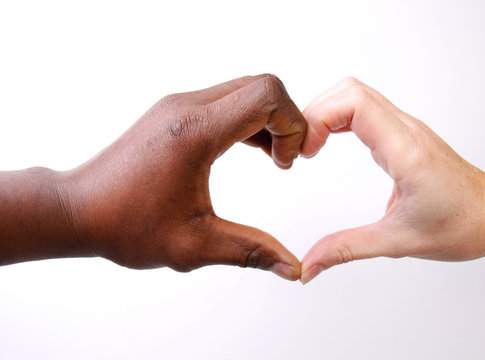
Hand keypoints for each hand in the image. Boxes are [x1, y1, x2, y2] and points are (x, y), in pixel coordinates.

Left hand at [55, 74, 305, 279]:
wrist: (77, 210)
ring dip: (269, 120)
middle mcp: (186, 107)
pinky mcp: (175, 112)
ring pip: (245, 90)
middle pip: (261, 86)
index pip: (266, 96)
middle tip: (287, 160)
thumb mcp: (194, 245)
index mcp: (195, 133)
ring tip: (274, 159)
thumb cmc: (124, 225)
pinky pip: (227, 101)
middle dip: (287, 120)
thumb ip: (251, 251)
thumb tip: (292, 267)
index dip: (293, 125)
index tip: (289, 162)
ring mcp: (179, 105)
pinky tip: (253, 150)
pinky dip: (249, 120)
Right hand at [300, 77, 484, 283]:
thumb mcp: (396, 242)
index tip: (307, 151)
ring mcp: (405, 127)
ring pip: (354, 93)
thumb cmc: (460, 225)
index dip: (319, 118)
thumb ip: (346, 250)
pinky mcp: (401, 132)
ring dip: (324, 113)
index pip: (355, 103)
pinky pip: (363, 107)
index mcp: (406, 152)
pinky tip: (327, 143)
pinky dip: (337, 118)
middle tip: (302, 149)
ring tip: (310, 147)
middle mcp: (406, 131)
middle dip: (314, 114)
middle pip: (349, 90)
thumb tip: (308, 265)